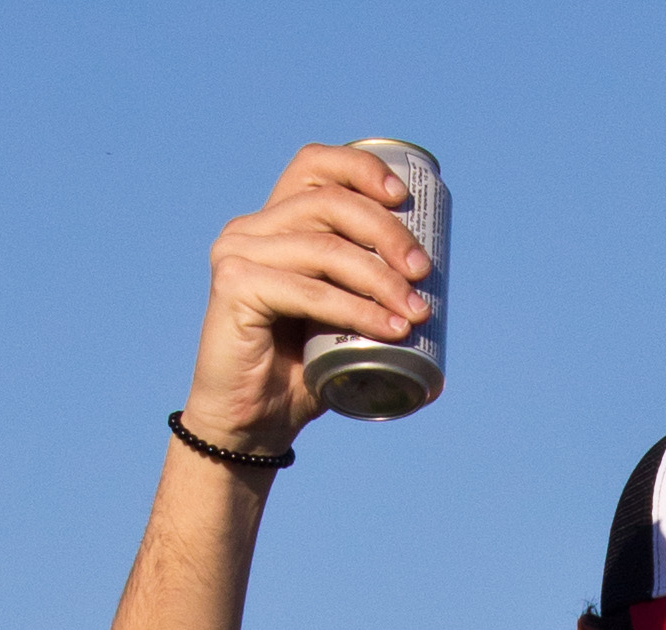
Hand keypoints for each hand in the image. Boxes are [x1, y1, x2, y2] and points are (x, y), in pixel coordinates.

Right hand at [182, 145, 432, 456]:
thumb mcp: (336, 319)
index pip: (315, 166)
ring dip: (379, 278)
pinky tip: (387, 327)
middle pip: (329, 203)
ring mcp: (238, 254)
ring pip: (324, 248)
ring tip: (416, 312)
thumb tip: (431, 270)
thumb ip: (361, 286)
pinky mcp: (234, 288)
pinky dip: (354, 309)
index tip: (403, 196)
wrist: (248, 428)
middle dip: (386, 232)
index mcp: (274, 223)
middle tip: (423, 271)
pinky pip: (308, 291)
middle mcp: (250, 229)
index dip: (361, 169)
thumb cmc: (296, 376)